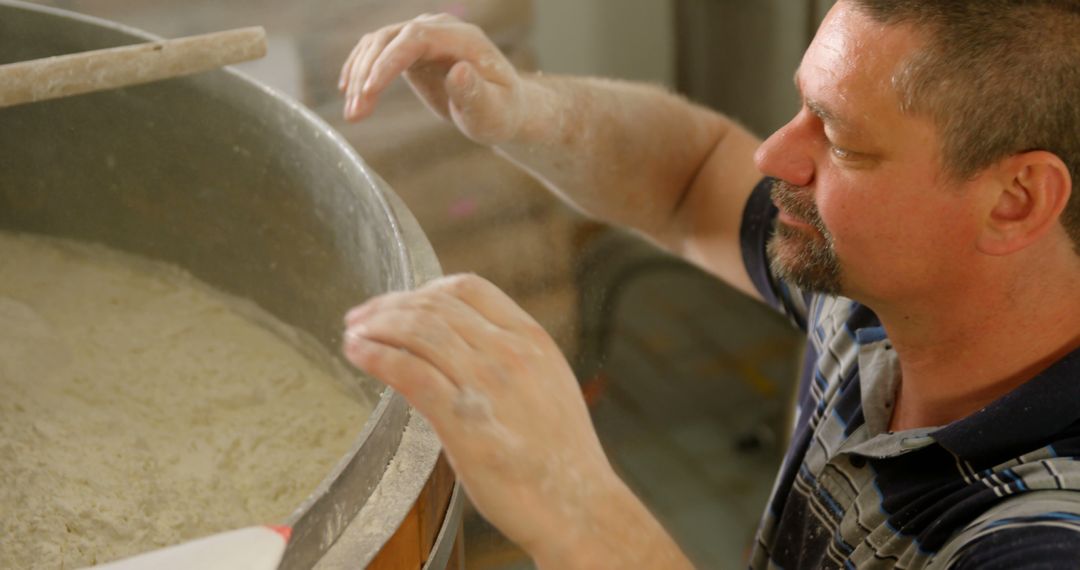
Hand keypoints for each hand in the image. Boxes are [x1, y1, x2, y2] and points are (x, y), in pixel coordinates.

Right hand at [338, 13, 527, 144]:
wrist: (501, 107)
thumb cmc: (500, 112)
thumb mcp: (493, 111)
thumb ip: (476, 93)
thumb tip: (458, 72)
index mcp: (463, 39)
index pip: (417, 39)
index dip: (389, 62)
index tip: (369, 91)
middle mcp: (439, 29)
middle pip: (391, 38)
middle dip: (368, 74)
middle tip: (355, 113)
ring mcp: (423, 36)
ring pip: (378, 43)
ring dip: (359, 76)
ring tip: (353, 114)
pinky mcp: (410, 49)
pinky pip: (377, 51)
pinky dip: (360, 69)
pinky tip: (348, 91)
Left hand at [341, 275, 617, 561]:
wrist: (579, 506)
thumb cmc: (562, 457)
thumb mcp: (547, 385)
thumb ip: (510, 359)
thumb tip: (463, 347)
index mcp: (531, 340)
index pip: (468, 288)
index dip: (424, 289)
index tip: (399, 301)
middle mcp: (510, 353)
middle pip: (435, 306)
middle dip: (389, 306)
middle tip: (362, 316)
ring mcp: (488, 384)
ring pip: (418, 332)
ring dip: (376, 327)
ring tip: (354, 334)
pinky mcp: (464, 421)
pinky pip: (410, 372)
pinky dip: (377, 356)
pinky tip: (359, 354)